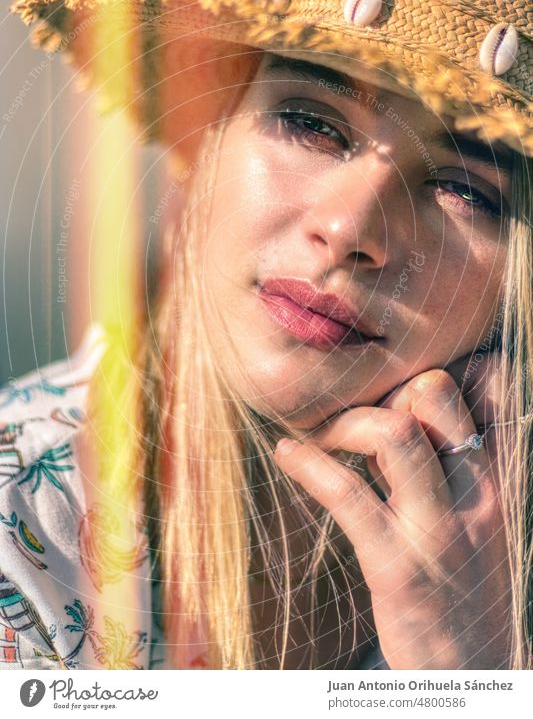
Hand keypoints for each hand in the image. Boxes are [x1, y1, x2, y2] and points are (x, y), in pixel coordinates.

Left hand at [272, 355, 511, 668]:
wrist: (476, 671)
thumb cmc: (466, 578)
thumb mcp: (476, 509)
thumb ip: (446, 458)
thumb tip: (395, 403)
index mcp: (503, 473)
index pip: (496, 379)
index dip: (452, 361)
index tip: (408, 380)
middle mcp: (482, 492)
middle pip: (434, 391)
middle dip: (386, 387)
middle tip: (360, 413)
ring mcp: (441, 529)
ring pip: (394, 433)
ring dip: (345, 422)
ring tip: (322, 433)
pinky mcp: (398, 566)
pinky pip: (347, 495)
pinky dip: (308, 465)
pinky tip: (286, 455)